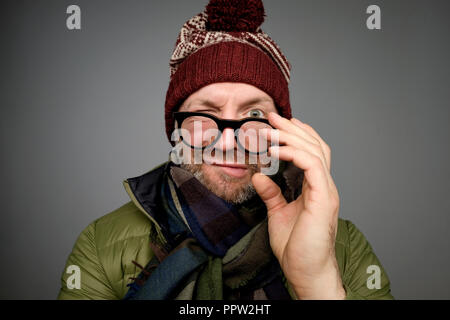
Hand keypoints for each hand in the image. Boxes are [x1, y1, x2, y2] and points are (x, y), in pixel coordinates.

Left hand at [252, 112, 345, 299]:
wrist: (306, 271)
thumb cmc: (296, 247)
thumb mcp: (278, 213)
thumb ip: (272, 193)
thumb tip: (259, 175)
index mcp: (315, 187)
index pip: (311, 152)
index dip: (296, 135)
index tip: (276, 125)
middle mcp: (324, 185)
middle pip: (314, 145)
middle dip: (292, 129)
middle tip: (272, 117)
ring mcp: (326, 190)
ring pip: (314, 150)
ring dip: (292, 136)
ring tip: (272, 128)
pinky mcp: (323, 199)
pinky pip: (312, 165)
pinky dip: (295, 153)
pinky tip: (277, 149)